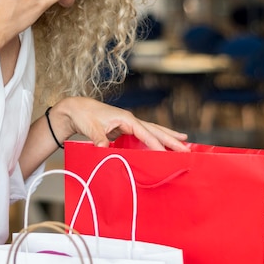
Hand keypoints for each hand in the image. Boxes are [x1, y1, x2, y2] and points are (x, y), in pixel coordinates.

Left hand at [52, 97, 189, 151]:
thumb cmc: (85, 116)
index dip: (156, 145)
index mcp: (126, 118)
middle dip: (171, 139)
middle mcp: (131, 120)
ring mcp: (130, 123)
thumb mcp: (92, 128)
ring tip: (184, 141)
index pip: (145, 133)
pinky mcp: (126, 128)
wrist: (77, 109)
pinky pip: (146, 134)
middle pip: (156, 130)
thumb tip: (105, 151)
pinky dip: (156, 138)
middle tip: (186, 148)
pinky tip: (163, 142)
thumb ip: (100, 140)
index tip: (166, 155)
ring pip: (154, 130)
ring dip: (168, 136)